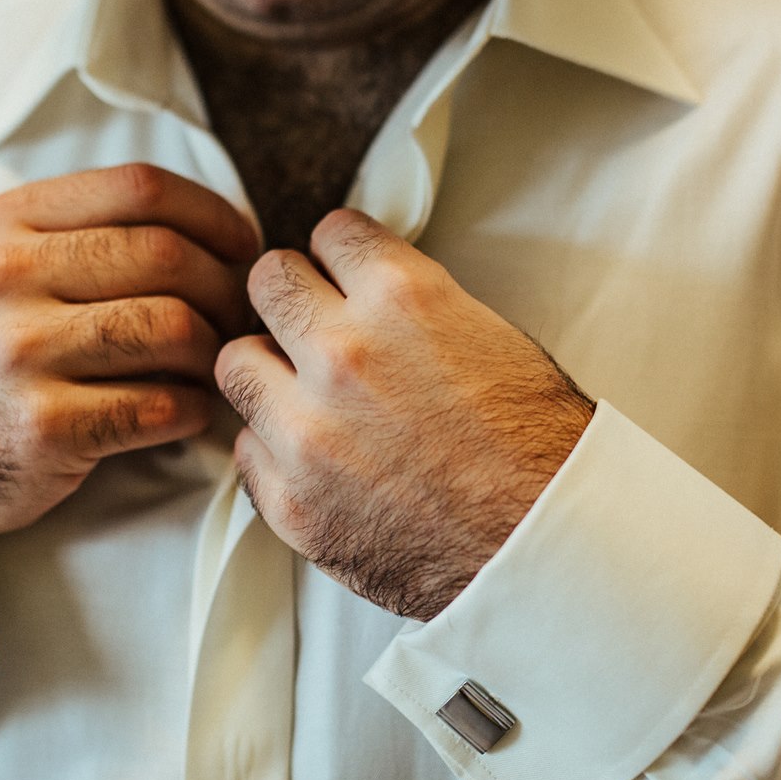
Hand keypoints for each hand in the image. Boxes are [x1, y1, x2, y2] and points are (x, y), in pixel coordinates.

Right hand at [0, 163, 259, 563]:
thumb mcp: (0, 264)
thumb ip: (83, 231)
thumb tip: (216, 226)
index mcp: (6, 223)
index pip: (140, 187)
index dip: (213, 213)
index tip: (241, 245)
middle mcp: (6, 278)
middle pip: (167, 255)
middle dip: (225, 287)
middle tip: (238, 316)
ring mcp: (21, 354)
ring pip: (173, 328)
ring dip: (214, 352)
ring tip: (212, 365)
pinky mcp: (42, 427)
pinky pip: (159, 407)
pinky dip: (191, 411)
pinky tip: (183, 412)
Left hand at [215, 209, 594, 619]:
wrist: (544, 547)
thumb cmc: (536, 448)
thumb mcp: (491, 337)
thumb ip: (413, 304)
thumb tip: (365, 289)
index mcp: (403, 300)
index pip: (332, 232)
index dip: (341, 256)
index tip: (342, 275)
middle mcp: (344, 354)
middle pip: (270, 282)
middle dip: (292, 297)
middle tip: (309, 323)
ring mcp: (308, 429)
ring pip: (236, 362)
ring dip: (267, 370)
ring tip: (300, 392)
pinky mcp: (289, 497)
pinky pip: (246, 446)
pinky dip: (273, 447)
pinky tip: (314, 457)